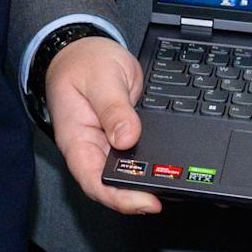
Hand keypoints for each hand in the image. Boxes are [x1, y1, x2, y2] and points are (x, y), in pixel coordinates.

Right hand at [47, 37, 161, 213]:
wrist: (82, 50)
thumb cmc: (83, 63)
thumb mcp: (101, 78)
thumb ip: (114, 108)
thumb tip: (127, 137)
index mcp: (76, 140)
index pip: (94, 181)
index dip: (120, 198)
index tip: (147, 201)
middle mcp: (91, 149)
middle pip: (112, 185)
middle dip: (140, 196)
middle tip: (170, 193)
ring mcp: (107, 146)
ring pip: (126, 175)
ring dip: (148, 183)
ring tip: (176, 185)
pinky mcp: (122, 139)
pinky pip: (135, 159)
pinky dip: (151, 166)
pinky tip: (170, 169)